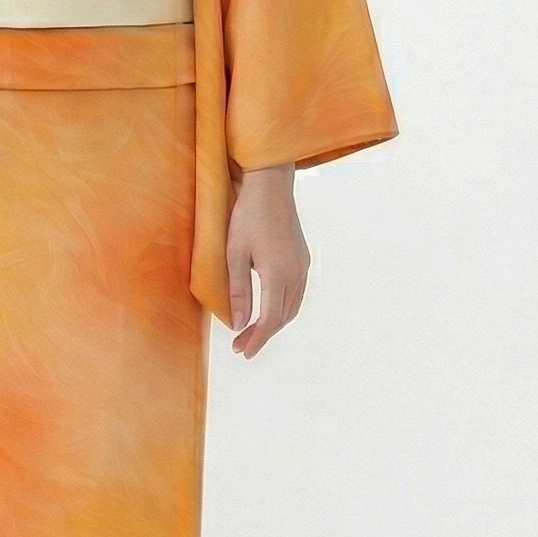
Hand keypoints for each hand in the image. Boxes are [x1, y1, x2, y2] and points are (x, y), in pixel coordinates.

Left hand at [227, 163, 307, 357]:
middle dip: (263, 335)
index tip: (242, 352)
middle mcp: (296, 274)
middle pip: (283, 317)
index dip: (256, 339)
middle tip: (242, 346)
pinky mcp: (302, 258)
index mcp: (278, 274)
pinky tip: (268, 309)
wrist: (271, 185)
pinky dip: (282, 308)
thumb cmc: (247, 215)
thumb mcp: (234, 253)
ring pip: (292, 307)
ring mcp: (303, 266)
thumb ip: (238, 290)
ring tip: (253, 332)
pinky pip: (295, 293)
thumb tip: (239, 324)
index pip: (269, 319)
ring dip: (274, 323)